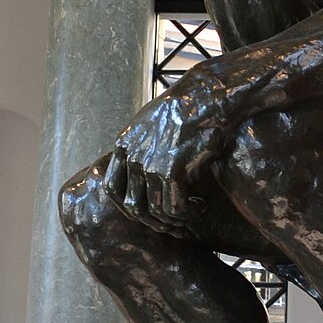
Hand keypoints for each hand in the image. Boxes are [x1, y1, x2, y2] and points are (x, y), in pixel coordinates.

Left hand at [103, 69, 239, 230]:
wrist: (210, 98)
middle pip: (131, 207)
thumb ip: (144, 146)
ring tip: (191, 216)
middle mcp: (132, 156)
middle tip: (173, 224)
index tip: (150, 212)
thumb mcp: (154, 123)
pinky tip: (200, 207)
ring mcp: (149, 164)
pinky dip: (188, 214)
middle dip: (153, 222)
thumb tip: (147, 170)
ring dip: (174, 221)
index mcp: (124, 144)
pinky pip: (174, 208)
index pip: (112, 189)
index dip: (129, 207)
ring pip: (154, 212)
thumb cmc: (189, 107)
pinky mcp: (171, 171)